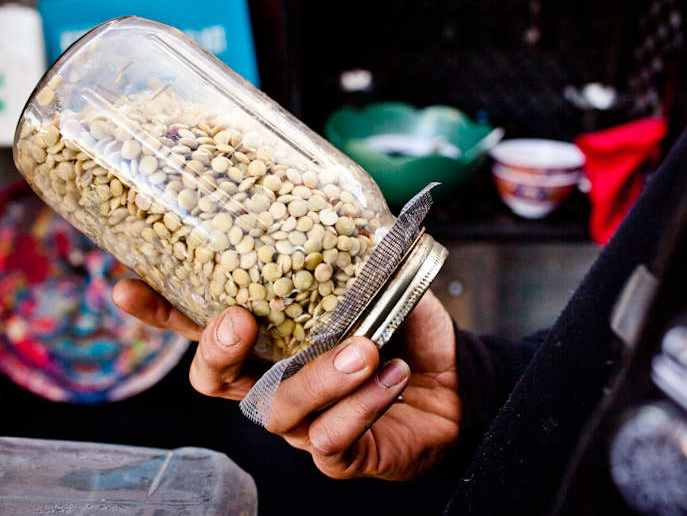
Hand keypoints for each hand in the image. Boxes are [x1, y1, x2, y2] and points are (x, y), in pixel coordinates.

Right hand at [113, 279, 459, 479]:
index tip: (126, 286)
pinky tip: (391, 376)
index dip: (161, 312)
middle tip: (240, 319)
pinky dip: (362, 404)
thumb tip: (347, 218)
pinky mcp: (336, 454)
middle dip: (216, 350)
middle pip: (215, 380)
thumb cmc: (407, 332)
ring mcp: (302, 422)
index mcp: (275, 338)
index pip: (203, 326)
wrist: (454, 384)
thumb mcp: (383, 285)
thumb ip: (356, 260)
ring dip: (319, 375)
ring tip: (362, 347)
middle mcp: (275, 381)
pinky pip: (331, 439)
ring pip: (278, 410)